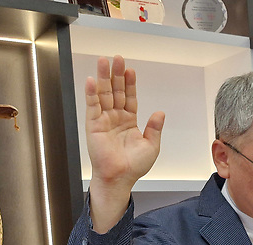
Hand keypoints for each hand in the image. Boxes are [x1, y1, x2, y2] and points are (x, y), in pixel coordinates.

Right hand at [84, 55, 164, 232]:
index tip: (130, 70)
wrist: (120, 178)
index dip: (130, 83)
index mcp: (129, 121)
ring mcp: (104, 120)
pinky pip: (92, 106)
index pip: (129, 97)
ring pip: (104, 95)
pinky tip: (92, 81)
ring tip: (104, 62)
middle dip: (116, 74)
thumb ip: (155, 128)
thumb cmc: (133, 166)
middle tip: (117, 58)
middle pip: (116, 91)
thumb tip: (160, 113)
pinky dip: (92, 93)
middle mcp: (115, 118)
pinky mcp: (93, 125)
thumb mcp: (151, 145)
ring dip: (103, 78)